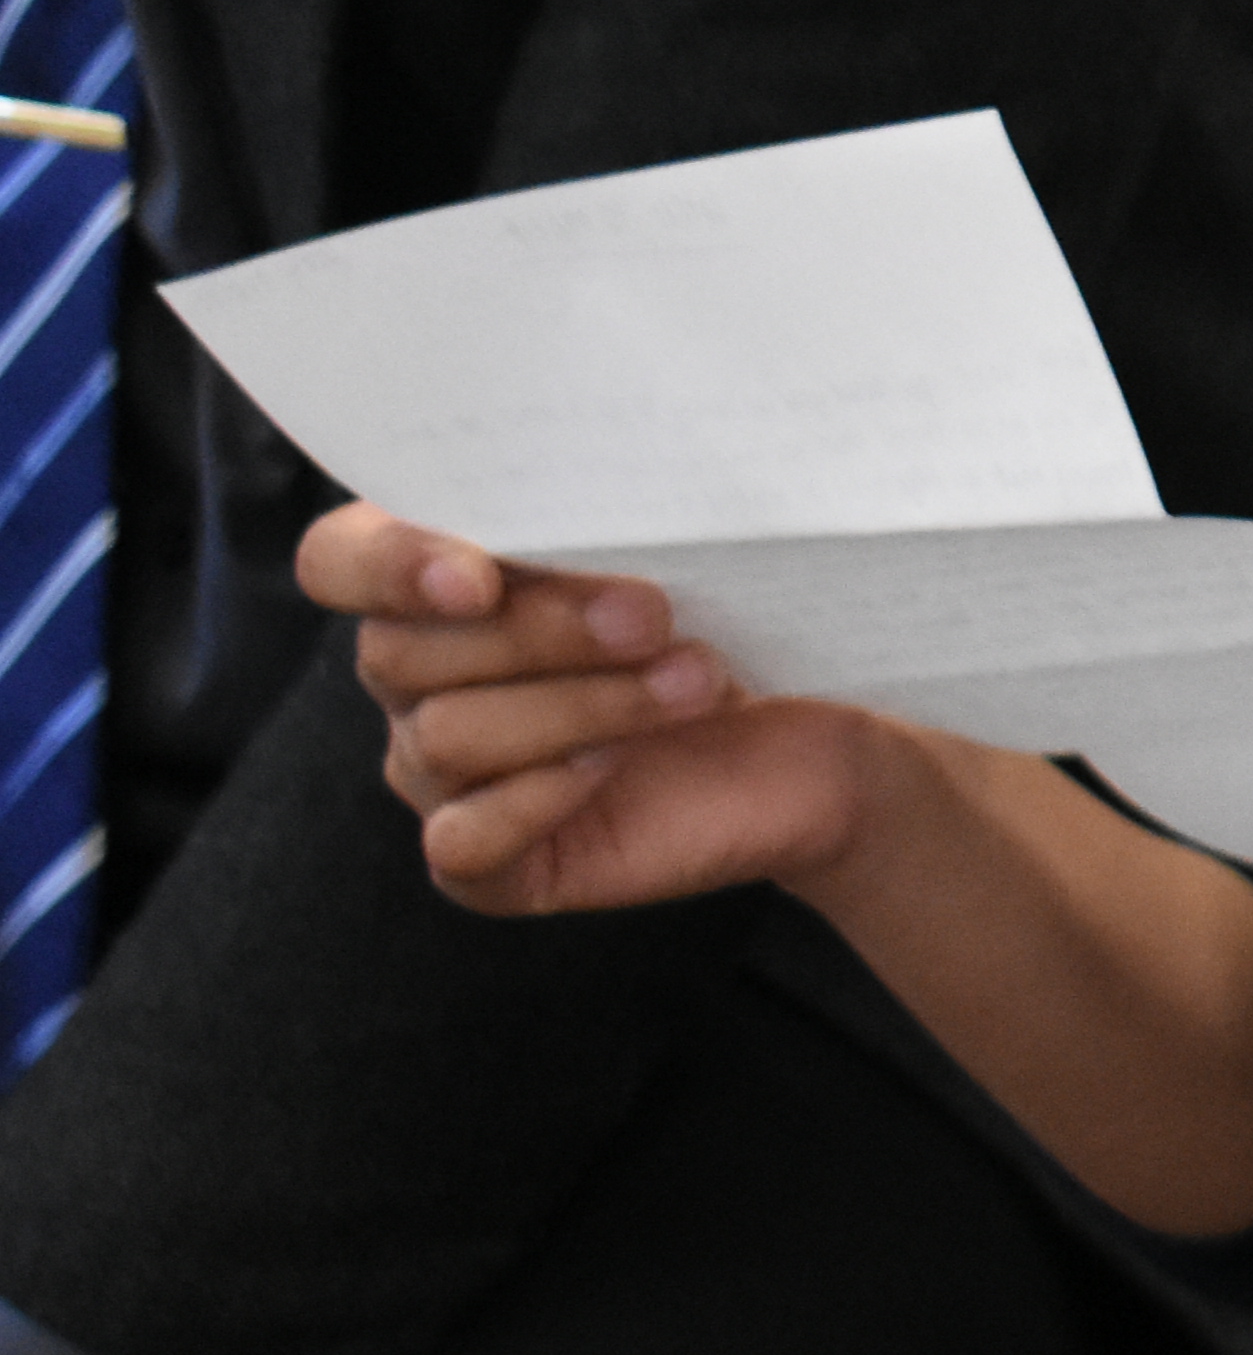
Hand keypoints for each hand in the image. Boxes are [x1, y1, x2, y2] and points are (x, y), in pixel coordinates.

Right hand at [308, 502, 887, 916]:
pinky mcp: (488, 863)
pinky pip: (460, 842)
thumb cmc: (732, 619)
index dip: (387, 566)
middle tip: (653, 615)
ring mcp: (440, 775)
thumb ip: (607, 516)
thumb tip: (602, 491)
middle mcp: (414, 677)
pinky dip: (536, 801)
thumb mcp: (680, 551)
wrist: (813, 739)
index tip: (480, 576)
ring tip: (694, 682)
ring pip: (448, 738)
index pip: (338, 561)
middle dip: (538, 631)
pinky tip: (614, 768)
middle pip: (400, 651)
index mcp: (434, 578)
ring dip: (582, 705)